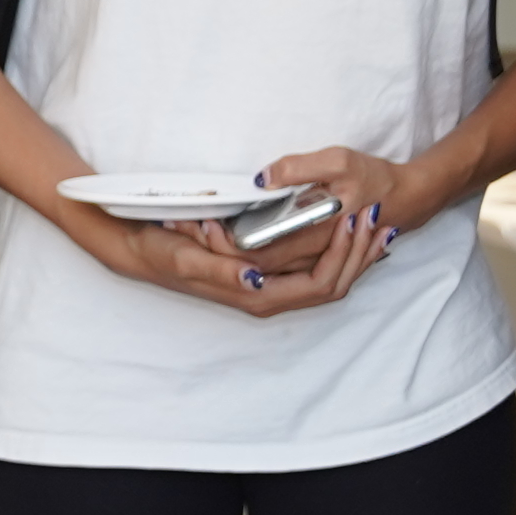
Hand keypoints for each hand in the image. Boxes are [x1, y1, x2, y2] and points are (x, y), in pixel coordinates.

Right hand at [47, 159, 401, 318]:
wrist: (136, 248)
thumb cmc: (160, 251)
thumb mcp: (186, 259)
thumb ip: (222, 271)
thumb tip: (257, 282)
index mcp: (257, 296)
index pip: (321, 285)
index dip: (346, 257)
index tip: (356, 220)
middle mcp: (268, 296)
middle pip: (334, 283)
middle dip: (361, 254)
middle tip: (379, 218)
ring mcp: (267, 285)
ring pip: (328, 275)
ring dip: (354, 251)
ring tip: (375, 221)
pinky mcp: (264, 270)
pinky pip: (313, 264)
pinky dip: (336, 247)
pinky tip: (346, 225)